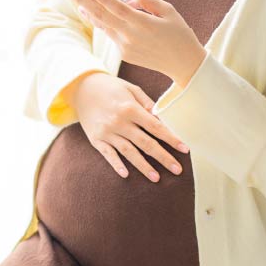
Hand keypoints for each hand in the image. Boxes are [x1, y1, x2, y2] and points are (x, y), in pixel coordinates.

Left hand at [65, 0, 205, 86]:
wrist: (184, 65)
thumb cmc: (179, 34)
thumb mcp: (169, 11)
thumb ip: (147, 1)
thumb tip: (127, 0)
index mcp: (143, 24)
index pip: (117, 8)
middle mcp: (131, 37)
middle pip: (102, 16)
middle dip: (84, 2)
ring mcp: (126, 47)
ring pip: (103, 26)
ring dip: (89, 12)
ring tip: (76, 0)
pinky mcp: (125, 54)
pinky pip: (111, 34)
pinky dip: (102, 23)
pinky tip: (93, 14)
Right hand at [66, 71, 190, 181]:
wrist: (81, 87)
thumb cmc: (110, 87)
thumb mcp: (130, 88)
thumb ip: (146, 102)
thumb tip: (161, 118)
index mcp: (130, 108)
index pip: (155, 127)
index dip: (171, 139)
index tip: (184, 150)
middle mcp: (119, 121)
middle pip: (145, 143)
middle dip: (163, 157)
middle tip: (177, 170)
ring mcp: (107, 131)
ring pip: (128, 152)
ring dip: (143, 166)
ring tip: (156, 178)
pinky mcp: (95, 139)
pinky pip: (107, 154)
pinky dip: (116, 164)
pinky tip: (126, 175)